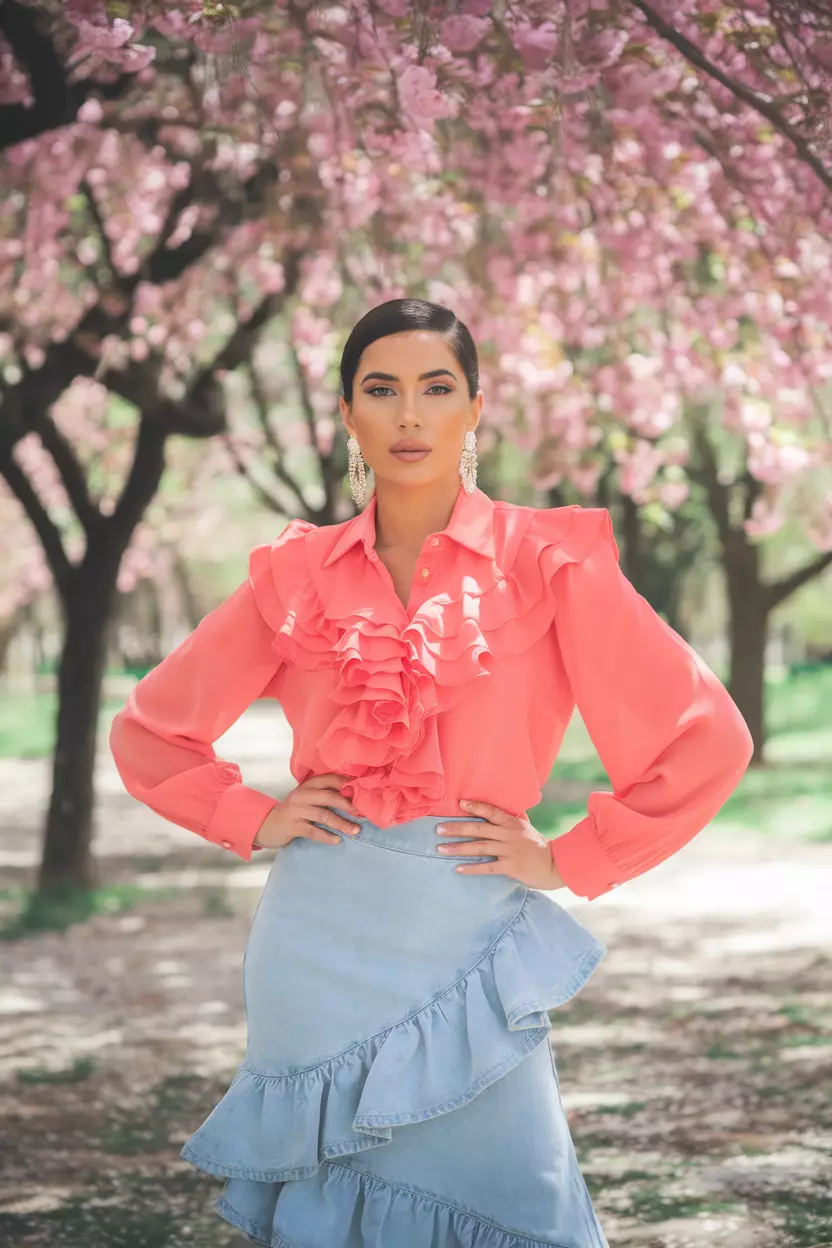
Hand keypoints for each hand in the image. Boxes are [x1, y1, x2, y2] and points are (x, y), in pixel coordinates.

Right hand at [253, 772, 360, 849]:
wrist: (267, 824)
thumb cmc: (294, 811)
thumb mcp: (307, 797)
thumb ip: (325, 794)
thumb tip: (354, 797)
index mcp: (308, 784)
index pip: (331, 779)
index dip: (348, 785)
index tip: (364, 794)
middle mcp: (302, 794)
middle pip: (329, 797)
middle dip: (348, 805)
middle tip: (362, 813)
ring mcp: (296, 810)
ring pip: (324, 815)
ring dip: (342, 823)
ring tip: (355, 830)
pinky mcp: (292, 826)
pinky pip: (313, 831)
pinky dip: (327, 836)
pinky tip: (337, 840)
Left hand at [437, 800, 565, 890]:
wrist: (556, 865)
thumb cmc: (540, 846)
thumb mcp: (528, 828)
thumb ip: (516, 819)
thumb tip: (508, 810)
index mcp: (513, 823)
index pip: (491, 811)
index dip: (475, 807)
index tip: (459, 804)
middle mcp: (509, 835)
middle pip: (479, 829)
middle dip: (457, 829)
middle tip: (438, 829)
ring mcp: (509, 851)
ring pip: (479, 847)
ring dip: (458, 848)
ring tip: (441, 849)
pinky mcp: (511, 867)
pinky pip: (487, 867)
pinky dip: (472, 868)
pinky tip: (458, 868)